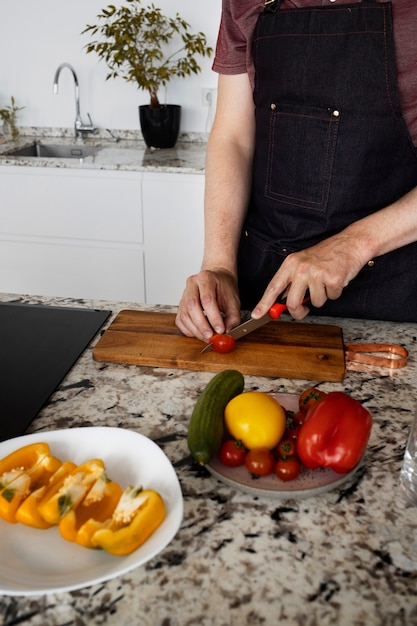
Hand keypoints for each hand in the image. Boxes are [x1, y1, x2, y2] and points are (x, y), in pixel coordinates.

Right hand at [175, 269, 240, 341]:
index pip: (207, 299)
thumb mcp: (234, 300)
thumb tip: (227, 331)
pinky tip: (199, 333)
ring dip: (195, 330)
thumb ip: (233, 317)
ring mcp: (184, 294)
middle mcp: (192, 284)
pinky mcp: (181, 305)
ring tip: (207, 337)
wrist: (217, 279)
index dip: (213, 317)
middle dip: (202, 325)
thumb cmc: (224, 288)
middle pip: (192, 306)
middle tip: (211, 336)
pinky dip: (189, 330)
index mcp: (206, 278)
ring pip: (184, 314)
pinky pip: (180, 320)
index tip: (220, 329)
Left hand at [251, 232, 368, 318]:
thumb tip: (282, 303)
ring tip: (326, 282)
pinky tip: (336, 279)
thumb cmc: (327, 254)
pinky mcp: (332, 279)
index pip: (273, 287)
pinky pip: (331, 298)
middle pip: (292, 303)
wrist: (350, 243)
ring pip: (315, 303)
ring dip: (322, 297)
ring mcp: (317, 273)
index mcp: (291, 264)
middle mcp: (301, 268)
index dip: (264, 303)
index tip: (256, 314)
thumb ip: (292, 282)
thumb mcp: (303, 263)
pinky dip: (335, 292)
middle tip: (304, 310)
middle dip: (298, 312)